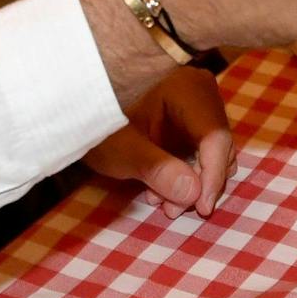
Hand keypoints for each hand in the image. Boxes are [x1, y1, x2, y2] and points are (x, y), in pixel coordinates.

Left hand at [83, 67, 236, 218]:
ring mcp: (196, 104)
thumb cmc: (99, 122)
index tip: (201, 207)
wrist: (79, 105)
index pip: (215, 135)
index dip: (212, 175)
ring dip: (190, 181)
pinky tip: (159, 189)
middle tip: (172, 210)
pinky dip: (185, 172)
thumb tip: (193, 193)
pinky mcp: (189, 119)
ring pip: (211, 151)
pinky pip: (200, 150)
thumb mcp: (122, 149)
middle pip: (217, 144)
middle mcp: (199, 91)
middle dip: (198, 182)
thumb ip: (157, 169)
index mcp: (187, 87)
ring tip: (160, 201)